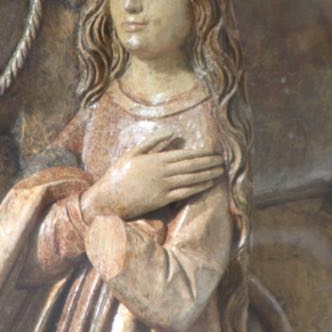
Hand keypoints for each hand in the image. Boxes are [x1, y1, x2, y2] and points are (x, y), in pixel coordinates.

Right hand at [80, 132, 224, 221]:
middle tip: (223, 161)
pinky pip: (185, 193)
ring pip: (191, 179)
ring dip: (207, 174)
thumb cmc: (119, 174)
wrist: (109, 197)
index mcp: (156, 159)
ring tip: (219, 171)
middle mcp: (162, 172)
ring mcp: (163, 187)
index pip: (185, 154)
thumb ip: (153, 142)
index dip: (201, 153)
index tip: (213, 152)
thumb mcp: (133, 153)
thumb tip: (171, 132)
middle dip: (209, 163)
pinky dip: (198, 188)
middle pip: (191, 166)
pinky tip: (208, 184)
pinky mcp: (162, 200)